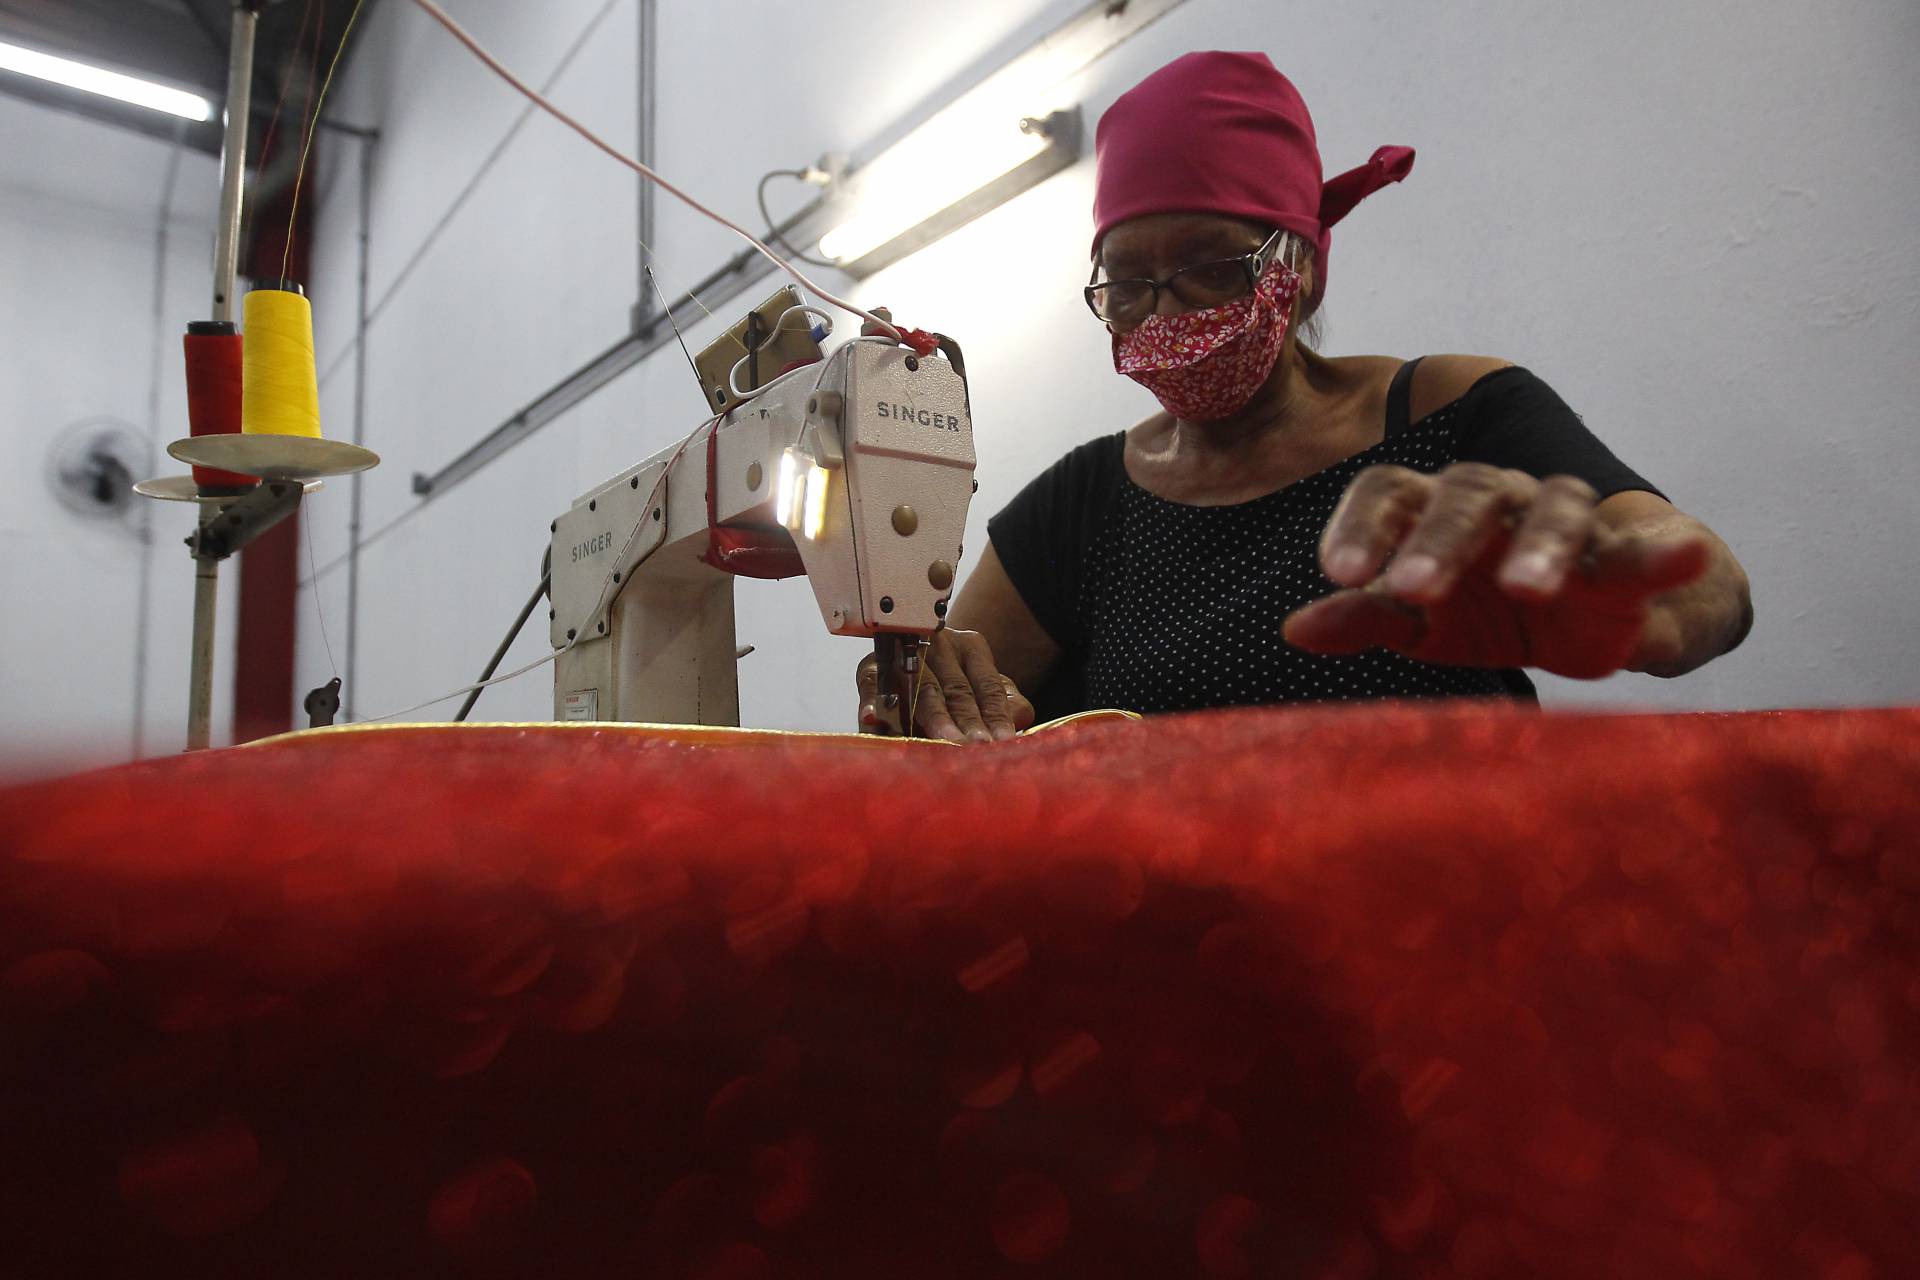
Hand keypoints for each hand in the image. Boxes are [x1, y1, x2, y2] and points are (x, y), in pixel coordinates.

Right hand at [856, 629, 1035, 740]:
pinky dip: (872, 703)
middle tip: (975, 746)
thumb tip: (1019, 719)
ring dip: (932, 718)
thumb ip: (1007, 703)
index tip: (1002, 740)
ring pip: (920, 689)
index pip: (988, 685)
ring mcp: (905, 654)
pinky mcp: (872, 667)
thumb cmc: (958, 683)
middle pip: (956, 689)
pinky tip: (872, 719)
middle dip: (966, 720)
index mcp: (971, 648)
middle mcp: (938, 645)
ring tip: (944, 741)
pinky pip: (873, 686)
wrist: (911, 659)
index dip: (995, 714)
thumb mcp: (987, 689)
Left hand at [1282, 464, 1710, 678]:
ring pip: (1554, 509)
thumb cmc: (1480, 613)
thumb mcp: (1420, 626)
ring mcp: (1566, 523)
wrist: (1582, 630)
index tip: (1337, 573)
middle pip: (1466, 494)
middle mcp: (1498, 501)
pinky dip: (1668, 553)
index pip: (1391, 492)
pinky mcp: (1630, 559)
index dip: (1362, 526)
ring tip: (1527, 589)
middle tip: (1410, 589)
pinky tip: (1688, 554)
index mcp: (1434, 511)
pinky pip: (1648, 549)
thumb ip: (1364, 620)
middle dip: (1438, 541)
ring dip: (1541, 545)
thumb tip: (1295, 629)